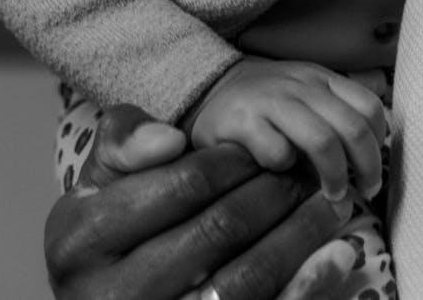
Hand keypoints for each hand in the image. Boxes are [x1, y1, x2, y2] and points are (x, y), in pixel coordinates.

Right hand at [44, 103, 353, 299]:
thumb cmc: (103, 235)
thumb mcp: (96, 183)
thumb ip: (124, 144)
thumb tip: (171, 139)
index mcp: (85, 239)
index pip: (181, 186)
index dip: (234, 163)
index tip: (267, 149)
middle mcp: (117, 294)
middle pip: (218, 232)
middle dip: (274, 194)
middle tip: (309, 171)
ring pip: (247, 278)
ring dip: (300, 236)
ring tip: (330, 204)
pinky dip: (307, 285)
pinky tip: (338, 255)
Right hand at [188, 57, 385, 202]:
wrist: (210, 90)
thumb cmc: (269, 104)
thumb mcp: (307, 96)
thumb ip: (338, 115)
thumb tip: (376, 155)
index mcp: (321, 79)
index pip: (369, 107)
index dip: (379, 145)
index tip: (374, 172)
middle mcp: (301, 86)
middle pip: (352, 127)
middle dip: (367, 168)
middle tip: (364, 193)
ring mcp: (272, 100)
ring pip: (323, 140)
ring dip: (335, 176)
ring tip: (332, 195)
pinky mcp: (243, 121)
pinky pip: (278, 153)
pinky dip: (286, 170)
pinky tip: (281, 174)